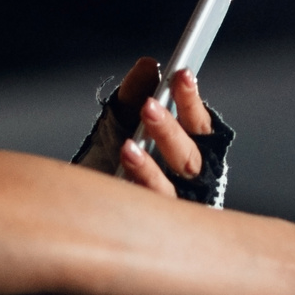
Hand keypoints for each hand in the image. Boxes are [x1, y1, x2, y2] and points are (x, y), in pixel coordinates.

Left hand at [73, 58, 233, 205]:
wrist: (95, 204)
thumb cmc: (122, 157)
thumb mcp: (126, 118)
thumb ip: (136, 93)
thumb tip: (148, 65)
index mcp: (193, 150)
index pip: (198, 124)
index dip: (191, 101)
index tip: (182, 75)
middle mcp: (190, 181)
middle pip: (187, 157)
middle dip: (169, 131)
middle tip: (149, 106)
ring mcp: (172, 208)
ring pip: (168, 191)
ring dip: (149, 169)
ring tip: (128, 147)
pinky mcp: (150, 228)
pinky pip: (144, 215)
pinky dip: (132, 196)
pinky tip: (117, 182)